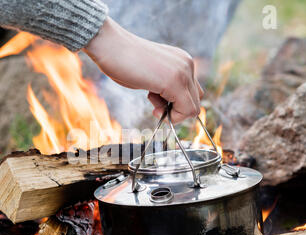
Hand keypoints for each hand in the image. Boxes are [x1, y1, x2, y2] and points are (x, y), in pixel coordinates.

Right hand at [83, 17, 202, 123]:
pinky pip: (187, 111)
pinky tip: (154, 108)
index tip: (158, 102)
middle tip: (155, 106)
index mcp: (182, 60)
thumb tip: (171, 104)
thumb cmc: (124, 60)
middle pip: (196, 101)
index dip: (177, 103)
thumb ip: (165, 84)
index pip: (193, 92)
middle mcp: (187, 64)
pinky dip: (173, 117)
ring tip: (151, 99)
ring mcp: (183, 72)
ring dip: (173, 113)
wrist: (110, 46)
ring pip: (193, 109)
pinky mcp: (174, 81)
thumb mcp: (152, 73)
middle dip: (176, 110)